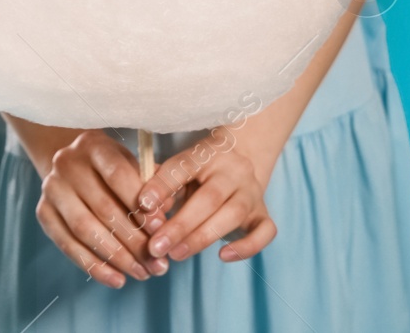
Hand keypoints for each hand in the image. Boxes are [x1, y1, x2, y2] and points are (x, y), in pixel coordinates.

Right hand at [19, 126, 168, 287]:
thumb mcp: (133, 165)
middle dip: (134, 240)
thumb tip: (166, 213)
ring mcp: (52, 188)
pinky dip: (94, 266)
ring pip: (85, 230)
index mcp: (93, 146)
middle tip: (158, 264)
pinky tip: (117, 279)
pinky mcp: (43, 213)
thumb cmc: (113, 168)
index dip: (139, 204)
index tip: (160, 229)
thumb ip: (152, 185)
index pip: (117, 175)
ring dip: (117, 257)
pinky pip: (68, 246)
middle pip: (103, 207)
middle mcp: (67, 163)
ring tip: (142, 273)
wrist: (73, 166)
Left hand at [136, 128, 277, 263]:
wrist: (239, 162)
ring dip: (202, 237)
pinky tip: (223, 256)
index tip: (143, 205)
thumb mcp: (179, 170)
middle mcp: (233, 171)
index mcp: (207, 154)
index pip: (184, 166)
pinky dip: (247, 246)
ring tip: (176, 254)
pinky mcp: (263, 213)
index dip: (163, 185)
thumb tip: (146, 209)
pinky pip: (265, 231)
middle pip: (210, 197)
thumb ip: (162, 185)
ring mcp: (252, 192)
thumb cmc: (198, 173)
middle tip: (156, 247)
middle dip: (181, 225)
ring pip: (234, 214)